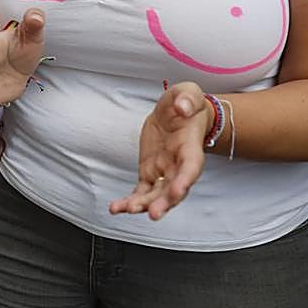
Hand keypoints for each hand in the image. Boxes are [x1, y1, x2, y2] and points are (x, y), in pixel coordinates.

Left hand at [109, 82, 211, 220]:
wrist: (179, 113)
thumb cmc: (187, 104)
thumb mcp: (189, 93)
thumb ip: (187, 98)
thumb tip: (182, 107)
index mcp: (190, 148)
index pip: (191, 167)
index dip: (185, 180)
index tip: (178, 191)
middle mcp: (178, 166)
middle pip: (174, 189)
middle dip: (164, 203)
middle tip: (153, 213)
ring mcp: (164, 172)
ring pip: (156, 195)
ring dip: (143, 205)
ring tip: (126, 210)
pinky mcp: (149, 173)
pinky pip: (140, 191)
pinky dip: (130, 202)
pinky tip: (116, 208)